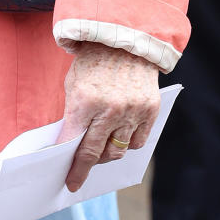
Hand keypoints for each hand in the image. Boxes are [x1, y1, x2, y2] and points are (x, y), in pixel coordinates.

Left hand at [57, 40, 159, 190]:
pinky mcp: (150, 109)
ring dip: (106, 155)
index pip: (74, 144)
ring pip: (118, 151)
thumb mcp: (74, 84)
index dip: (71, 166)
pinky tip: (119, 138)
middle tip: (79, 176)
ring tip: (99, 151)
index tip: (69, 181)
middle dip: (85, 169)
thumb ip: (73, 115)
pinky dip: (128, 144)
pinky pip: (137, 141)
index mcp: (85, 100)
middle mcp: (110, 109)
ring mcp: (132, 110)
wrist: (125, 38)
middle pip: (96, 153)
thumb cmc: (94, 61)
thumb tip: (69, 146)